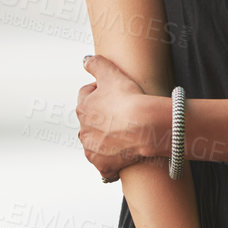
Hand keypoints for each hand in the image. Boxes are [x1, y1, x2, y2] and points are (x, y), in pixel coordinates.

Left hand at [77, 53, 165, 182]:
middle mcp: (83, 131)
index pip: (86, 95)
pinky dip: (110, 164)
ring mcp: (93, 150)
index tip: (114, 93)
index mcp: (83, 108)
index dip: (100, 91)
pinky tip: (120, 159)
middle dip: (101, 118)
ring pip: (94, 144)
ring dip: (103, 140)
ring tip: (122, 135)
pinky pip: (104, 167)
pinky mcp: (104, 166)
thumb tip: (86, 60)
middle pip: (89, 122)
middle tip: (120, 114)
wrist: (145, 126)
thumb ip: (96, 63)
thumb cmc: (129, 99)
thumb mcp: (111, 72)